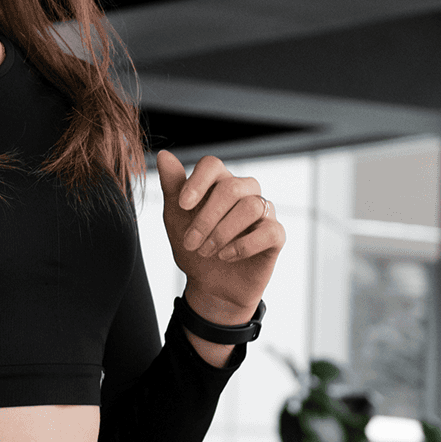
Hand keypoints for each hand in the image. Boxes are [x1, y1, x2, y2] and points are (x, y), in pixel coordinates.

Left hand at [156, 150, 282, 324]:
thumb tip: (164, 154)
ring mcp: (263, 212)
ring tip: (207, 251)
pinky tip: (226, 256)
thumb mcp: (177, 219)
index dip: (198, 182)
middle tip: (191, 242)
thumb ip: (173, 187)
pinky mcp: (276, 235)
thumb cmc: (195, 248)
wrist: (210, 287)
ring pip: (251, 207)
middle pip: (232, 188)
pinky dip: (243, 246)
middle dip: (206, 218)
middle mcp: (245, 192)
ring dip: (223, 233)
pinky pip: (270, 230)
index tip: (183, 206)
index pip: (213, 165)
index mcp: (219, 183)